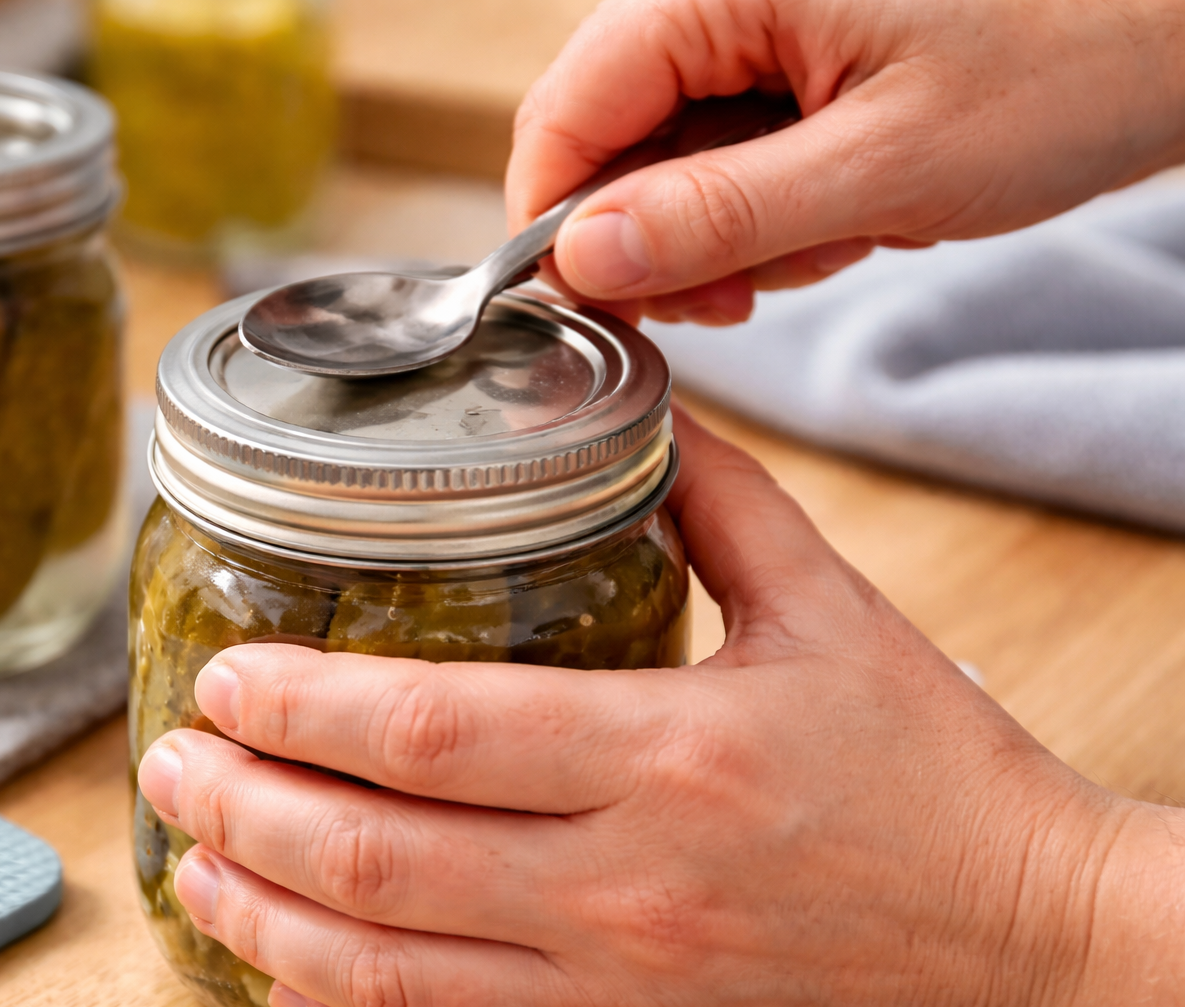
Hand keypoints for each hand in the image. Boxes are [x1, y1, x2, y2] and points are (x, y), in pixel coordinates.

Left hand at [137, 406, 1184, 1006]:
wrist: (1027, 943)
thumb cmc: (934, 772)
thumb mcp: (833, 607)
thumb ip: (720, 500)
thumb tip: (634, 419)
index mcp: (669, 755)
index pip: (430, 733)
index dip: (303, 703)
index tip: (227, 670)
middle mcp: (624, 885)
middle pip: (373, 859)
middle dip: (241, 807)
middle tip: (170, 756)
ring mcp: (616, 987)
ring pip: (383, 973)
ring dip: (262, 919)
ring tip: (192, 862)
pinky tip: (290, 968)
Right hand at [505, 0, 1184, 325]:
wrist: (1180, 36)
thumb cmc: (1068, 65)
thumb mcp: (881, 166)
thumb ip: (717, 214)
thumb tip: (584, 256)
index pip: (573, 101)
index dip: (556, 214)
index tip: (582, 305)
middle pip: (614, 133)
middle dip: (660, 235)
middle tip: (734, 297)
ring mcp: (764, 27)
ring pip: (671, 156)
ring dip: (727, 232)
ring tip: (823, 245)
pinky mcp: (799, 62)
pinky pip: (732, 154)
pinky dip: (772, 211)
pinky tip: (840, 224)